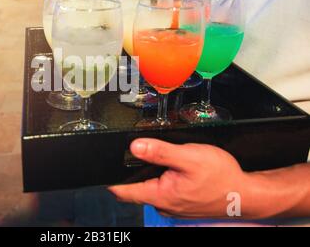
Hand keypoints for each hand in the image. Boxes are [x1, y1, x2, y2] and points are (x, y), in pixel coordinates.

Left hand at [109, 138, 252, 218]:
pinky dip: (164, 179)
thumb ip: (160, 152)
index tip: (105, 166)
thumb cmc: (222, 178)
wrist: (246, 194)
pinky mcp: (183, 204)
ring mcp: (173, 206)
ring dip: (150, 175)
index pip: (124, 191)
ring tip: (157, 158)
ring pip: (151, 189)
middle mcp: (164, 205)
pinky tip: (174, 169)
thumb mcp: (190, 157)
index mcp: (161, 195)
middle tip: (136, 153)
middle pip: (136, 189)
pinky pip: (165, 191)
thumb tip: (135, 146)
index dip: (112, 179)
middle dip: (132, 172)